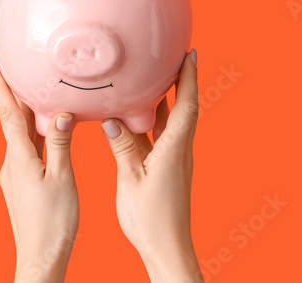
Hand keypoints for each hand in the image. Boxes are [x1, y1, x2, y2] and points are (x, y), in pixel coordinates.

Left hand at [0, 60, 77, 282]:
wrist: (40, 258)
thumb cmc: (54, 222)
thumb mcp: (63, 178)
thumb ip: (60, 142)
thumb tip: (59, 113)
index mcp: (19, 158)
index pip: (8, 114)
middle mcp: (11, 163)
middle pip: (12, 121)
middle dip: (13, 95)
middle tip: (13, 69)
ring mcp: (14, 175)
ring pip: (20, 136)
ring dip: (27, 115)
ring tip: (36, 95)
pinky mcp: (20, 184)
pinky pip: (26, 150)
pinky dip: (34, 135)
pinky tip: (46, 133)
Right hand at [101, 50, 201, 282]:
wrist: (167, 248)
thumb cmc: (151, 220)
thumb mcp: (130, 180)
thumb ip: (121, 147)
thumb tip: (112, 118)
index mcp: (174, 149)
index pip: (186, 105)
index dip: (188, 78)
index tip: (189, 53)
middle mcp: (179, 151)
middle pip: (183, 108)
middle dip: (180, 81)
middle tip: (172, 57)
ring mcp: (174, 160)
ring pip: (172, 122)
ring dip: (166, 100)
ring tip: (152, 78)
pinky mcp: (167, 169)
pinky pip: (161, 136)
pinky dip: (152, 121)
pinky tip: (136, 117)